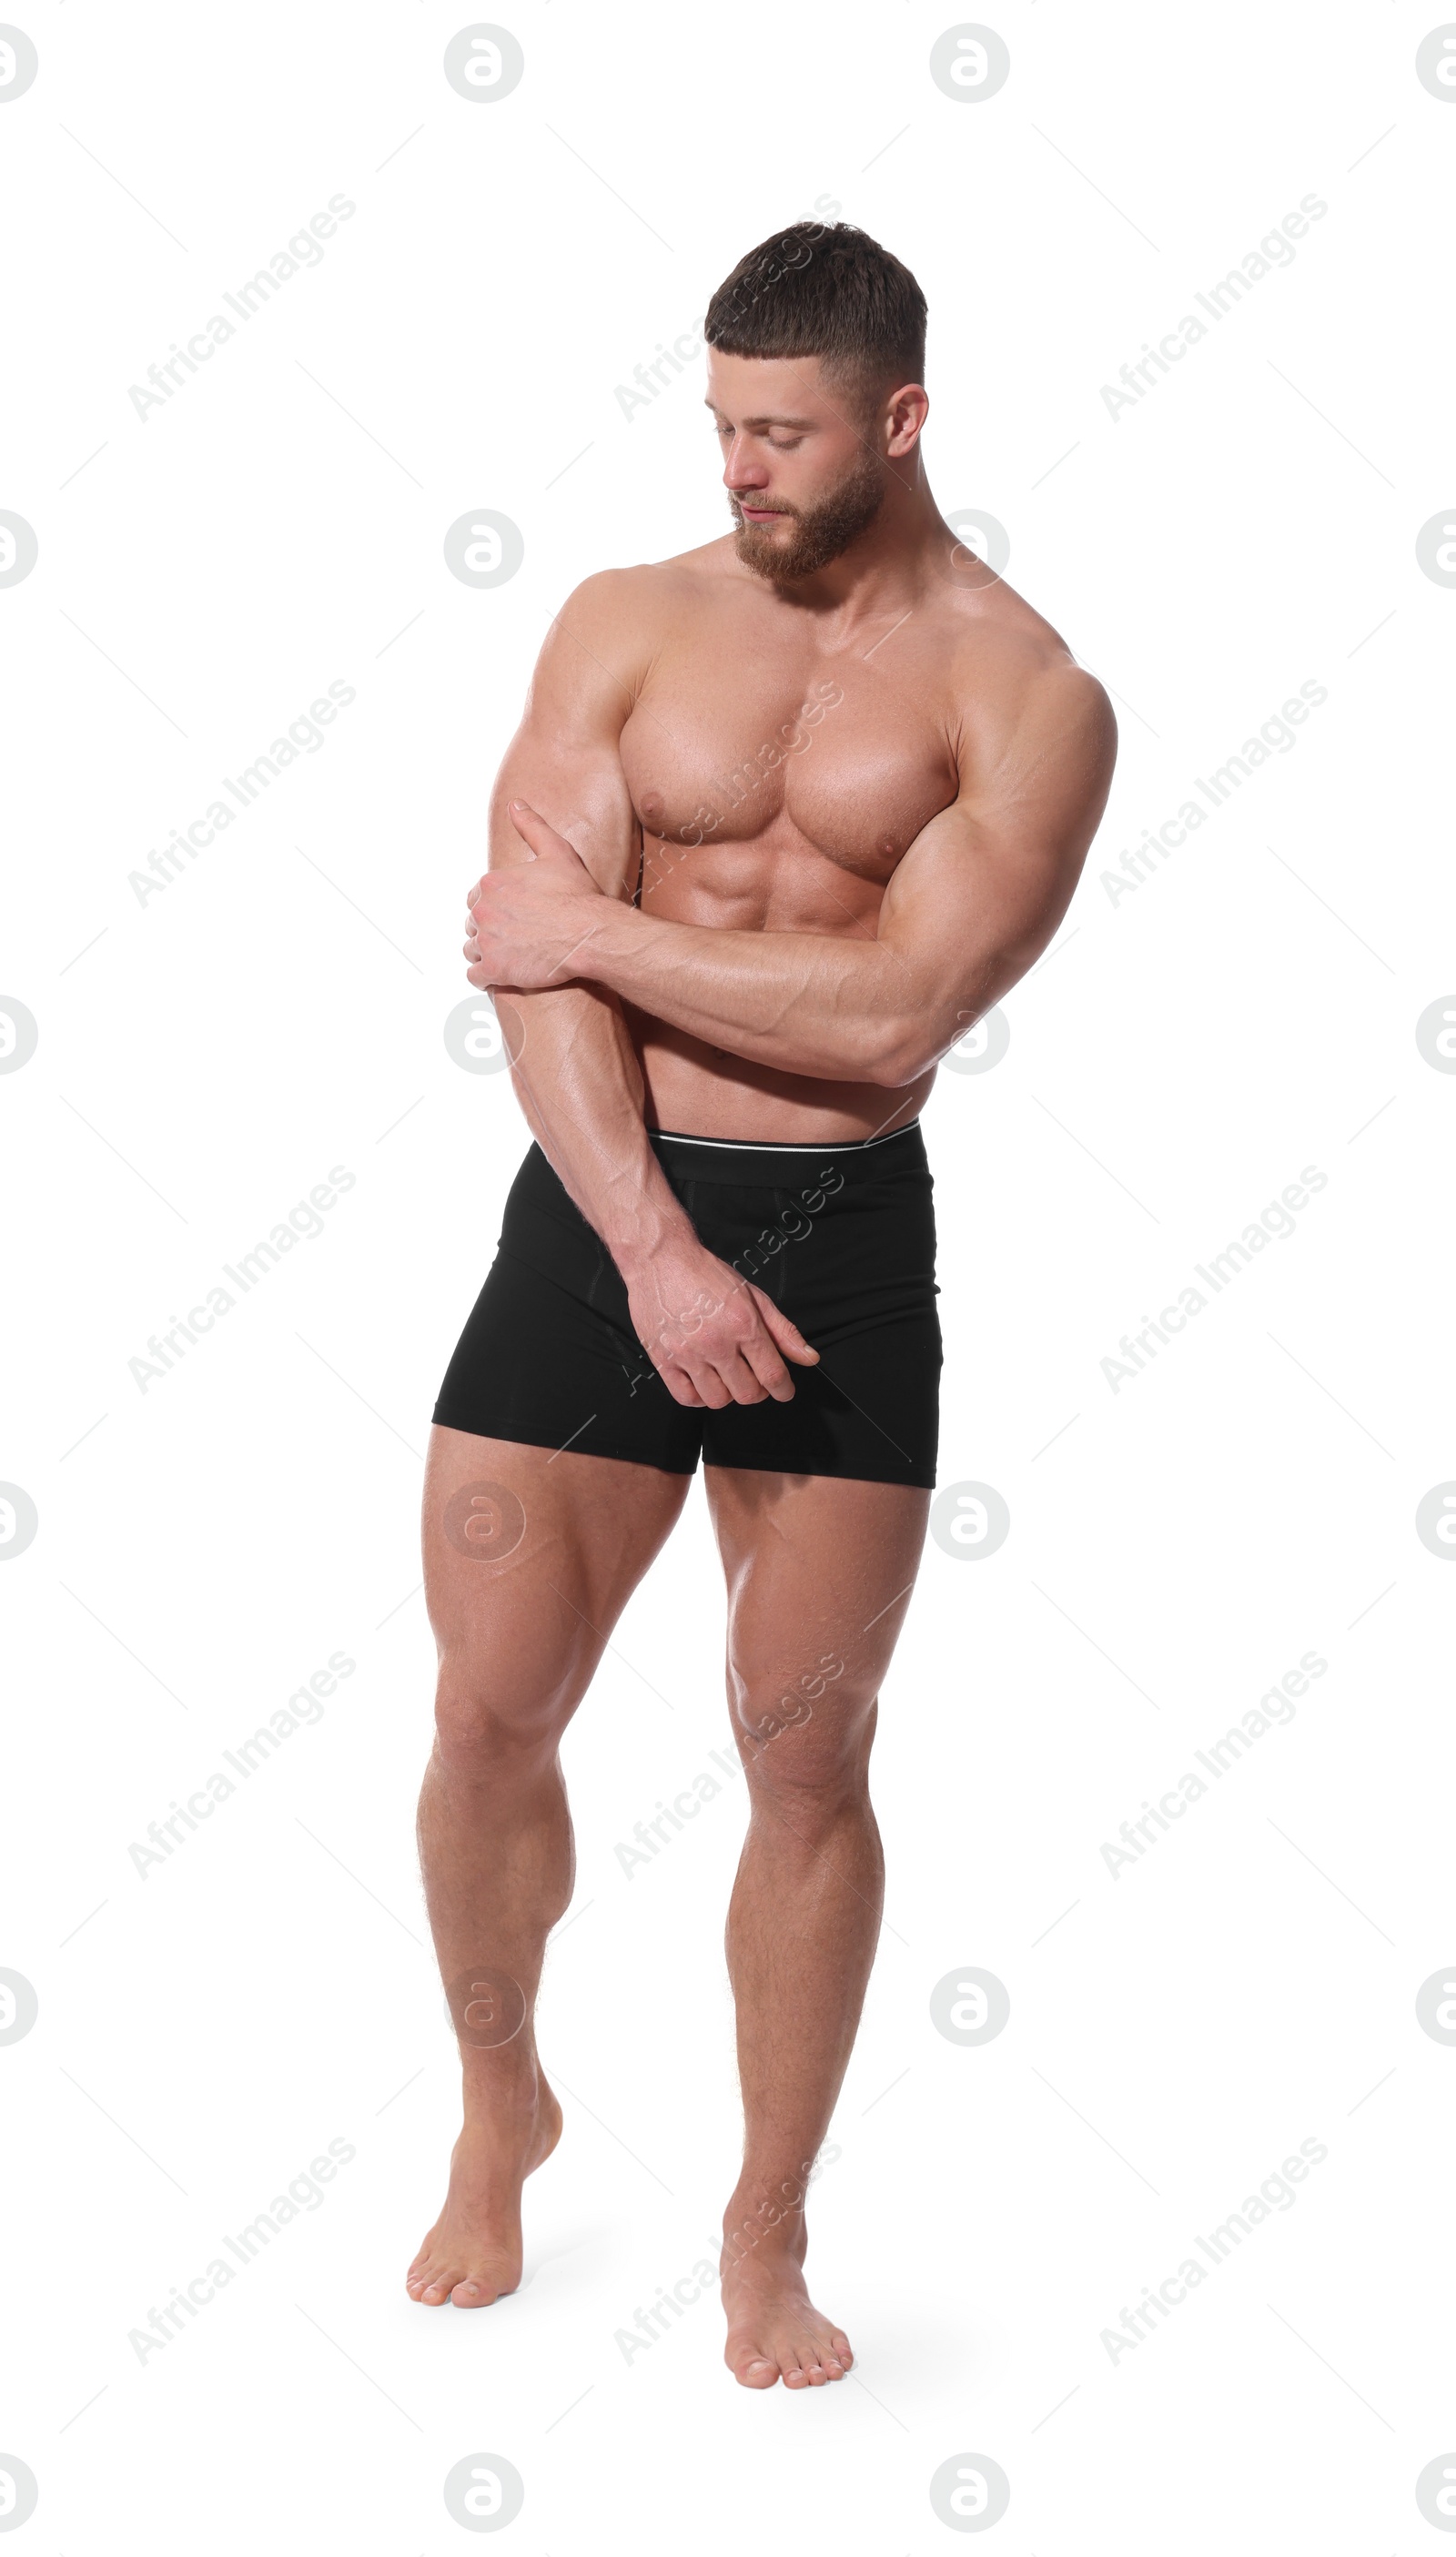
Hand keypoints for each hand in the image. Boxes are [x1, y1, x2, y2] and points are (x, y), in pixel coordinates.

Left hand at [464, 802, 605, 989]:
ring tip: (511, 956)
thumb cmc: (578, 895)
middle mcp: (483, 912)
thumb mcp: (556, 851)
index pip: (477, 898)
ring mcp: (486, 942)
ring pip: (471, 950)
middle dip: (490, 931)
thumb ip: (531, 826)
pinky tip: (503, 974)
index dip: (494, 907)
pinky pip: (475, 976)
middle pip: (473, 924)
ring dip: (486, 954)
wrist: (590, 933)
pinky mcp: (494, 969)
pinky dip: (485, 977)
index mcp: (491, 884)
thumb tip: (516, 804)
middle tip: (516, 938)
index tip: (514, 916)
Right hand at [622, 1236, 818, 1407]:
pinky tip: (703, 1382)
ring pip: (717, 1399)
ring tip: (726, 1377)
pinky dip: (699, 1397)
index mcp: (743, 1324)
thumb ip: (783, 1331)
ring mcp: (687, 1353)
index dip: (784, 1389)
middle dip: (757, 1391)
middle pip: (747, 1393)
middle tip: (753, 1377)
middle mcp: (716, 1342)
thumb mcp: (753, 1296)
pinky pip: (686, 1397)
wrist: (661, 1260)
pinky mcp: (663, 1359)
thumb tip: (809, 1358)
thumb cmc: (706, 1274)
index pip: (772, 1374)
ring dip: (728, 1394)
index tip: (784, 1391)